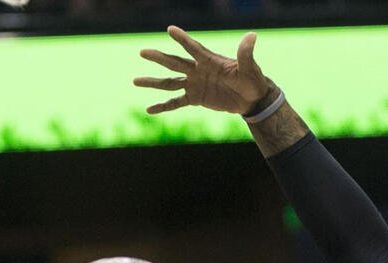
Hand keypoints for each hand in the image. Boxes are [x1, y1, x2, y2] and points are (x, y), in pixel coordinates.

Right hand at [135, 26, 273, 115]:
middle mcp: (198, 70)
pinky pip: (176, 102)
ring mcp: (194, 84)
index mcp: (209, 60)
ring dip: (153, 82)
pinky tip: (148, 109)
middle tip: (142, 52)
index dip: (183, 39)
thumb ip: (245, 54)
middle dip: (159, 58)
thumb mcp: (249, 68)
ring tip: (135, 81)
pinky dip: (163, 106)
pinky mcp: (195, 98)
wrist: (251, 98)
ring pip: (170, 82)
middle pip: (175, 62)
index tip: (170, 29)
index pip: (194, 48)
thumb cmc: (251, 80)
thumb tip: (252, 36)